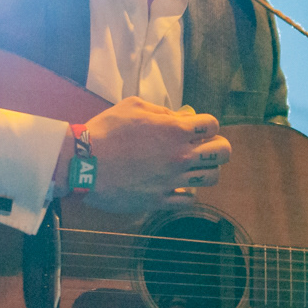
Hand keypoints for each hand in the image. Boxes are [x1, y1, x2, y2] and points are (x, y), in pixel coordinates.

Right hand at [52, 97, 230, 213]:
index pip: (213, 124)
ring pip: (212, 177)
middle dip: (217, 146)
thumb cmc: (105, 131)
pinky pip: (189, 200)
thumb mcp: (133, 107)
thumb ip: (162, 111)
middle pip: (223, 152)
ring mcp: (173, 180)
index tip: (195, 128)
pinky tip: (176, 186)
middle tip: (203, 147)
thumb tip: (181, 117)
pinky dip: (187, 192)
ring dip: (205, 170)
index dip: (207, 124)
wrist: (83, 164)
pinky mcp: (160, 200)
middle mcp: (180, 155)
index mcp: (175, 130)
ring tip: (192, 168)